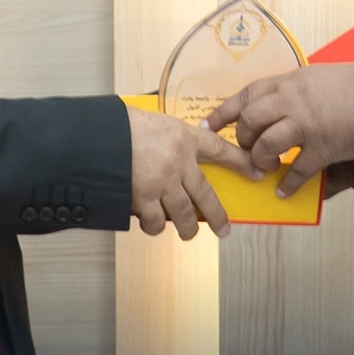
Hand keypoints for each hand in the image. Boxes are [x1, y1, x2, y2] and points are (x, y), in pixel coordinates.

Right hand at [125, 105, 260, 239]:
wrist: (97, 137)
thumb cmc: (121, 125)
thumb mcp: (154, 122)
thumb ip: (172, 138)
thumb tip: (180, 150)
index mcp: (182, 139)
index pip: (218, 148)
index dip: (240, 161)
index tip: (256, 171)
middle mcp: (177, 163)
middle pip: (205, 195)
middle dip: (217, 215)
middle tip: (224, 229)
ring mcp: (161, 184)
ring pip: (184, 215)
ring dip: (188, 228)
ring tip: (189, 232)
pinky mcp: (142, 199)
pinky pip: (155, 222)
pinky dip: (155, 226)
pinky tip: (153, 224)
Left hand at [203, 63, 353, 197]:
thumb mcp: (320, 79)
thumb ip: (297, 94)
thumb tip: (277, 110)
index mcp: (291, 81)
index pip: (248, 94)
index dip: (225, 110)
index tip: (209, 123)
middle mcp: (293, 100)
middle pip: (250, 119)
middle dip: (243, 138)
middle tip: (247, 149)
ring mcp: (307, 123)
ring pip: (266, 143)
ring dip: (261, 159)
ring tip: (265, 168)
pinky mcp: (323, 147)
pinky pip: (297, 170)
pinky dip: (288, 184)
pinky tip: (284, 190)